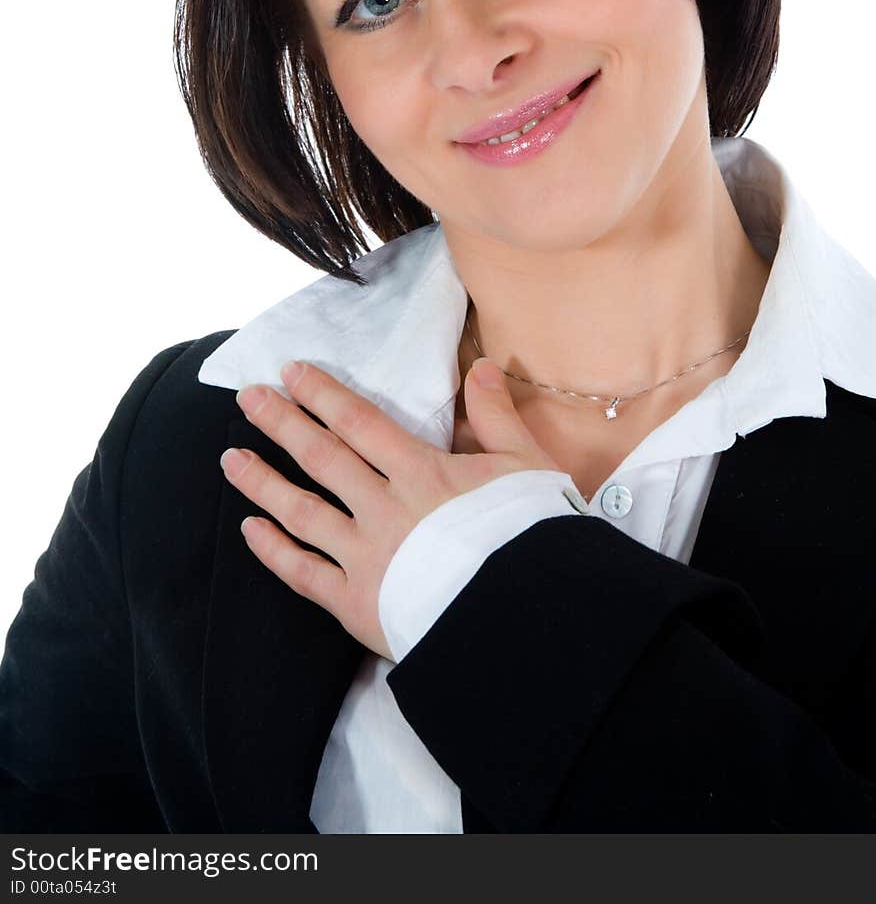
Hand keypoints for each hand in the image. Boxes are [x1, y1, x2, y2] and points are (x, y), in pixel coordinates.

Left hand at [220, 356, 566, 661]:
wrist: (527, 620)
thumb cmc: (531, 539)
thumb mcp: (525, 466)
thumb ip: (496, 415)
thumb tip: (480, 368)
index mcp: (422, 474)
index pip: (360, 424)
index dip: (323, 395)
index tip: (290, 374)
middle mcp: (384, 509)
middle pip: (322, 457)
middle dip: (281, 423)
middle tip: (247, 397)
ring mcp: (366, 557)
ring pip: (301, 512)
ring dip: (263, 482)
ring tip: (230, 459)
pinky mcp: (357, 605)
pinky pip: (303, 573)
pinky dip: (273, 551)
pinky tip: (249, 530)